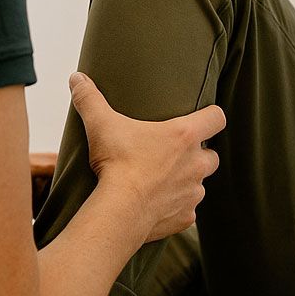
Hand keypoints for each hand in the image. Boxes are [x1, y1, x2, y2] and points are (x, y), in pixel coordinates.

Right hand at [68, 72, 224, 242]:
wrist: (120, 211)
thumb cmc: (117, 163)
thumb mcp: (101, 123)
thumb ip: (90, 98)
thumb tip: (77, 78)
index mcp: (184, 136)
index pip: (217, 118)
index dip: (211, 116)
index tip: (201, 118)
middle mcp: (196, 164)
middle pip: (212, 155)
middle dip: (198, 155)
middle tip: (172, 154)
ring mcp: (193, 192)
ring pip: (199, 185)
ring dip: (186, 182)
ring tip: (161, 181)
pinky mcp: (185, 217)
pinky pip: (187, 211)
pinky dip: (176, 208)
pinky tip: (156, 205)